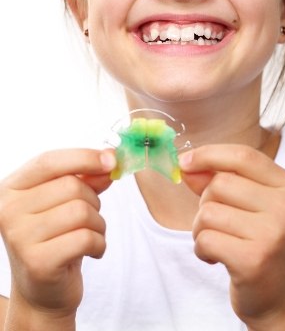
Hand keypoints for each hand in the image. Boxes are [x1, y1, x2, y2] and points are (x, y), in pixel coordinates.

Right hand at [0, 148, 115, 318]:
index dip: (84, 157)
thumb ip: (86, 177)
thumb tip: (109, 159)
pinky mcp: (37, 262)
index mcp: (12, 188)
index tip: (111, 160)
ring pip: (81, 211)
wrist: (44, 290)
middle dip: (94, 200)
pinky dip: (99, 243)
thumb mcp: (67, 201)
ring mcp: (19, 237)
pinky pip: (86, 238)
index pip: (49, 161)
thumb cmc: (57, 237)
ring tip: (90, 235)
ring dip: (98, 223)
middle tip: (90, 218)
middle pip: (71, 186)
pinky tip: (92, 251)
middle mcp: (8, 210)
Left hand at [179, 144, 284, 328]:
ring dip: (201, 229)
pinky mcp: (254, 260)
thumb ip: (219, 180)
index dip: (209, 154)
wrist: (283, 300)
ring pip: (208, 211)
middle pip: (220, 183)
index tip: (185, 161)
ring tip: (219, 242)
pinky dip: (201, 249)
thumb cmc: (262, 245)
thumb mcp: (248, 206)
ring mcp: (273, 234)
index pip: (243, 156)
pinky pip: (205, 239)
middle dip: (206, 202)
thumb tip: (186, 163)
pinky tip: (217, 259)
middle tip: (219, 224)